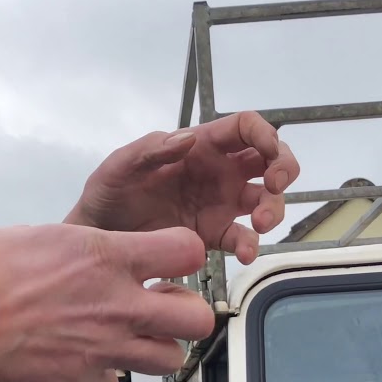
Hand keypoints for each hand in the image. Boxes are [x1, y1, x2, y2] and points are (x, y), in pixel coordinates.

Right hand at [0, 223, 212, 381]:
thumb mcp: (43, 235)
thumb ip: (89, 247)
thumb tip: (104, 251)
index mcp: (106, 256)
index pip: (190, 251)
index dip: (185, 254)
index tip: (172, 257)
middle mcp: (115, 305)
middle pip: (198, 318)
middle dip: (187, 310)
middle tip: (162, 304)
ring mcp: (102, 348)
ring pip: (170, 358)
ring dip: (156, 345)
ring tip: (128, 334)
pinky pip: (116, 381)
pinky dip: (106, 371)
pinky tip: (84, 355)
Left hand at [64, 111, 299, 263]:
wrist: (97, 239)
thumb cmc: (107, 194)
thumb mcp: (120, 166)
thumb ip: (149, 149)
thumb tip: (188, 139)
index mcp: (201, 146)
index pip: (246, 128)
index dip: (265, 135)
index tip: (268, 153)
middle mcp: (218, 172)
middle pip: (269, 160)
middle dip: (284, 168)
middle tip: (274, 186)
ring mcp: (219, 204)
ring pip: (266, 199)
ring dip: (274, 209)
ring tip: (260, 224)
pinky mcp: (213, 235)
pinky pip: (243, 237)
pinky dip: (251, 245)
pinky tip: (244, 254)